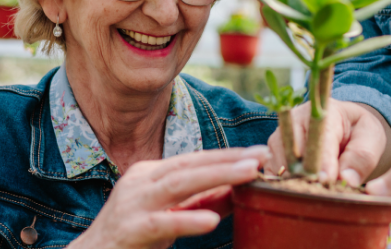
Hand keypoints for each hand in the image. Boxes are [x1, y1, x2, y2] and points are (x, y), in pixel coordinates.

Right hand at [72, 146, 268, 248]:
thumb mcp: (169, 216)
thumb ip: (199, 203)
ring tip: (247, 174)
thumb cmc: (132, 239)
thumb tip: (236, 192)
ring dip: (216, 176)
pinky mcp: (129, 230)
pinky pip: (162, 223)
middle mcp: (141, 182)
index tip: (259, 153)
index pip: (194, 159)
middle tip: (261, 157)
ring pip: (179, 184)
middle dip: (228, 160)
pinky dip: (187, 220)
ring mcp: (132, 204)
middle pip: (190, 165)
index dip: (227, 155)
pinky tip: (211, 220)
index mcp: (150, 174)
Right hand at [265, 100, 390, 185]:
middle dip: (304, 174)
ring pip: (278, 162)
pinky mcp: (273, 152)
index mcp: (323, 112)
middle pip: (292, 150)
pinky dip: (280, 185)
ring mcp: (281, 135)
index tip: (326, 180)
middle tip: (319, 193)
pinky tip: (296, 193)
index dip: (322, 161)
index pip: (319, 137)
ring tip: (311, 195)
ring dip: (292, 181)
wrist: (346, 127)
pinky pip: (270, 171)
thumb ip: (362, 157)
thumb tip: (347, 179)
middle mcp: (295, 120)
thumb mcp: (371, 138)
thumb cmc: (358, 132)